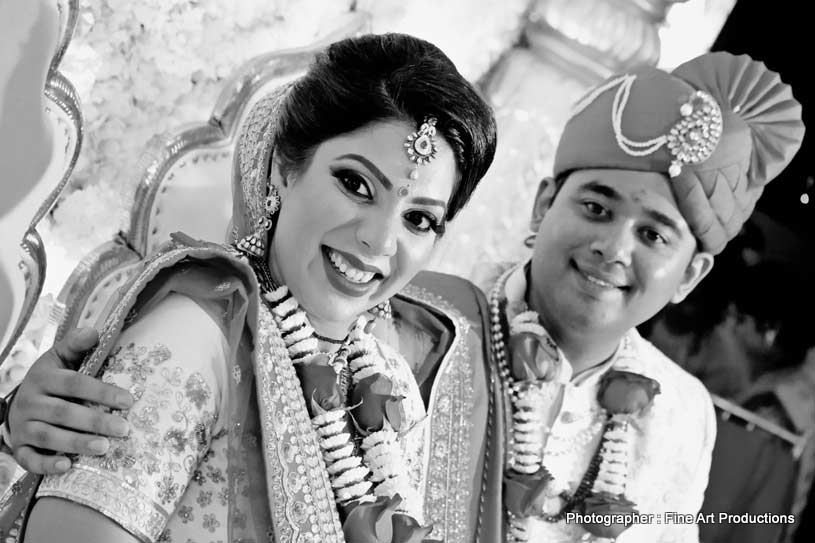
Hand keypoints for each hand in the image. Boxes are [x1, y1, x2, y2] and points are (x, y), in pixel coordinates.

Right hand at [7, 328, 133, 473]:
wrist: (19, 403)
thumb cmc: (50, 380)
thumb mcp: (59, 358)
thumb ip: (76, 345)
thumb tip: (94, 331)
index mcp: (43, 378)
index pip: (74, 384)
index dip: (102, 391)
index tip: (129, 400)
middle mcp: (30, 402)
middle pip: (64, 412)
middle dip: (95, 421)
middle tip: (124, 429)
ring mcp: (23, 427)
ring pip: (48, 436)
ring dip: (77, 443)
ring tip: (104, 448)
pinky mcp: (20, 447)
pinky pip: (29, 459)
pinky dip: (46, 465)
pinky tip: (67, 466)